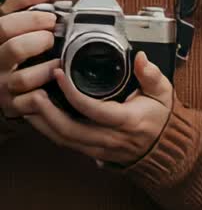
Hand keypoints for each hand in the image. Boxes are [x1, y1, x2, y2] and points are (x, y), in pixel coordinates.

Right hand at [0, 0, 58, 118]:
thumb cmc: (6, 43)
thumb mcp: (7, 19)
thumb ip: (22, 1)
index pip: (5, 26)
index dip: (31, 19)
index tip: (50, 17)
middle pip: (15, 49)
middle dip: (40, 40)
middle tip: (52, 37)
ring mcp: (2, 86)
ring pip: (23, 79)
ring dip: (46, 69)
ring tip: (57, 61)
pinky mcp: (11, 106)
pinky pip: (28, 104)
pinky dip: (43, 95)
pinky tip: (52, 85)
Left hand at [23, 51, 173, 165]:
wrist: (162, 148)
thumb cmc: (160, 117)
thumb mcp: (162, 92)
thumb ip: (152, 74)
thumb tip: (141, 58)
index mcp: (126, 120)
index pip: (94, 109)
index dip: (72, 93)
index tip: (59, 74)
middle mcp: (109, 138)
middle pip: (70, 130)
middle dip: (47, 112)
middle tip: (34, 92)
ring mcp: (98, 148)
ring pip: (64, 139)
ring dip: (43, 123)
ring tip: (30, 103)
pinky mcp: (91, 151)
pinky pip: (66, 143)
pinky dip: (49, 130)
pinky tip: (40, 117)